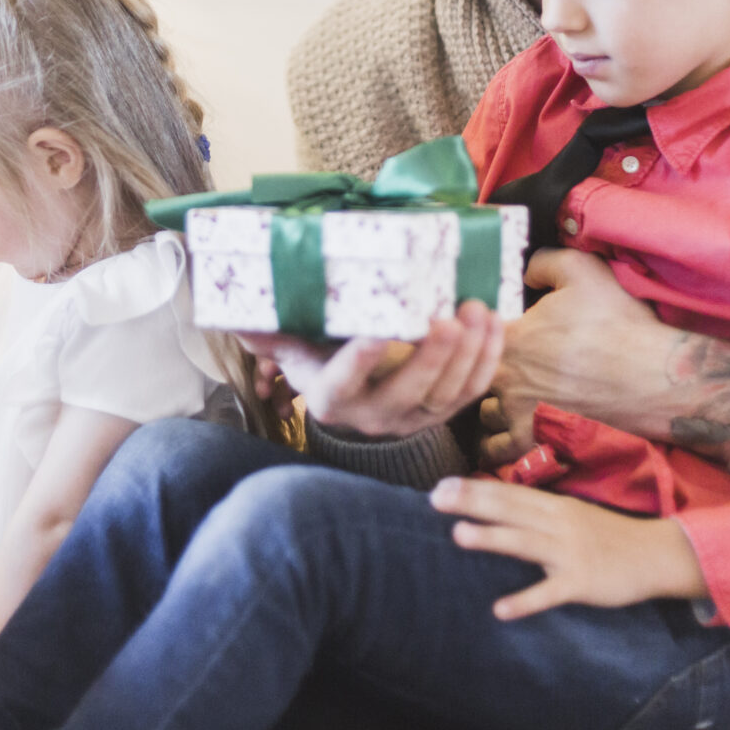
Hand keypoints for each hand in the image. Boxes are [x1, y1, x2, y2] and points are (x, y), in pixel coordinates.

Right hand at [239, 298, 504, 437]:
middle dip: (431, 356)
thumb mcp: (292, 350)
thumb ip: (270, 334)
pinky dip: (487, 359)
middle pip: (406, 392)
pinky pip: (472, 392)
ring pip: (446, 394)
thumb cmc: (321, 360)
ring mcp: (412, 419)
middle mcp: (372, 417)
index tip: (378, 331)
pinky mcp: (442, 414)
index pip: (343, 382)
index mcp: (332, 399)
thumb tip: (234, 314)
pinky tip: (494, 323)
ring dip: (468, 353)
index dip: (362, 360)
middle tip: (446, 317)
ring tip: (476, 311)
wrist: (354, 402)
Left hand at [429, 476, 706, 618]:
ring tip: (458, 535)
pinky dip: (524, 601)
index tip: (440, 484)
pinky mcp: (581, 583)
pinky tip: (500, 610)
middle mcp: (559, 524)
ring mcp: (570, 553)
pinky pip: (548, 593)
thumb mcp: (572, 515)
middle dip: (472, 502)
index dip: (474, 488)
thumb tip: (498, 505)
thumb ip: (538, 512)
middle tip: (435, 498)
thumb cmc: (608, 536)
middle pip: (510, 510)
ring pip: (525, 542)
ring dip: (491, 538)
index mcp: (555, 506)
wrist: (656, 555)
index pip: (508, 492)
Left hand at [478, 249, 729, 465]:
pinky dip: (496, 443)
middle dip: (484, 369)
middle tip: (502, 366)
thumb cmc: (618, 323)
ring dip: (491, 405)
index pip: (472, 333)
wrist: (655, 378)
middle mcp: (504, 376)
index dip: (478, 330)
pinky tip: (508, 432)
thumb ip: (543, 263)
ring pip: (484, 412)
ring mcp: (517, 412)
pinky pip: (496, 450)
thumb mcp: (582, 270)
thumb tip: (525, 272)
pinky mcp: (535, 441)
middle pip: (475, 374)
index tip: (486, 331)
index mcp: (509, 335)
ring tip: (510, 397)